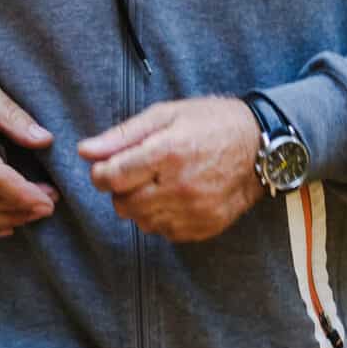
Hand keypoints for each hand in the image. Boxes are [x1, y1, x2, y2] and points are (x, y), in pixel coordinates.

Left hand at [79, 96, 264, 243]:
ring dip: (139, 205)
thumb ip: (122, 135)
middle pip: (123, 204)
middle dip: (120, 189)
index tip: (105, 168)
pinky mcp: (205, 227)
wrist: (261, 147)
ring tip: (157, 183)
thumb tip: (85, 151)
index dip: (100, 173)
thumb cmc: (212, 123)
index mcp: (168, 152)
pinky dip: (161, 218)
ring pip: (142, 222)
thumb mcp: (166, 115)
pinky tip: (173, 197)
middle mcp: (180, 186)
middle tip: (135, 173)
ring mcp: (195, 210)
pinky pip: (165, 232)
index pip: (112, 177)